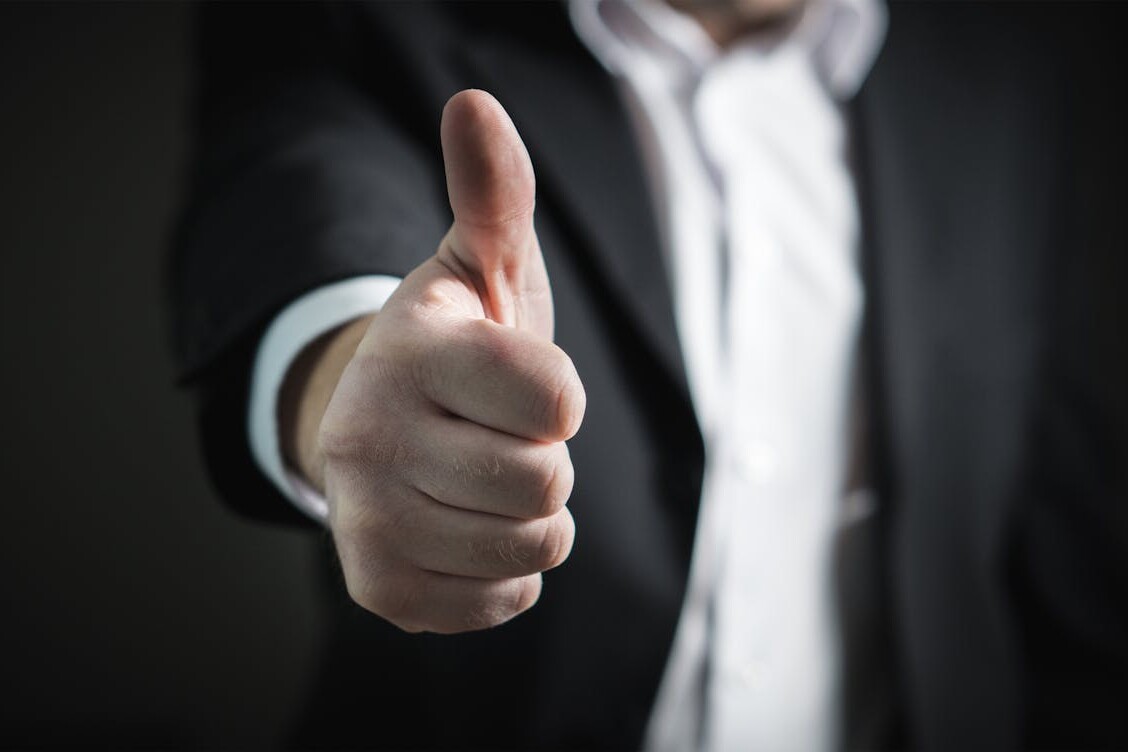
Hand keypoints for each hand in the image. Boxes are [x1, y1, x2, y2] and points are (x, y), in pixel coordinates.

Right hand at [284, 90, 584, 632]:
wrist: (380, 427)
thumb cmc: (456, 348)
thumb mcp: (478, 266)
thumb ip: (493, 195)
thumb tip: (475, 106)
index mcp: (410, 349)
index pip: (557, 400)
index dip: (559, 396)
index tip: (521, 384)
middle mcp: (369, 436)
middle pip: (546, 481)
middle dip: (544, 459)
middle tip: (497, 435)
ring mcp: (365, 519)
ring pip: (532, 547)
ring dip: (532, 516)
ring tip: (485, 479)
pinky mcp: (377, 588)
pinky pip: (506, 599)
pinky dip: (509, 570)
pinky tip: (468, 527)